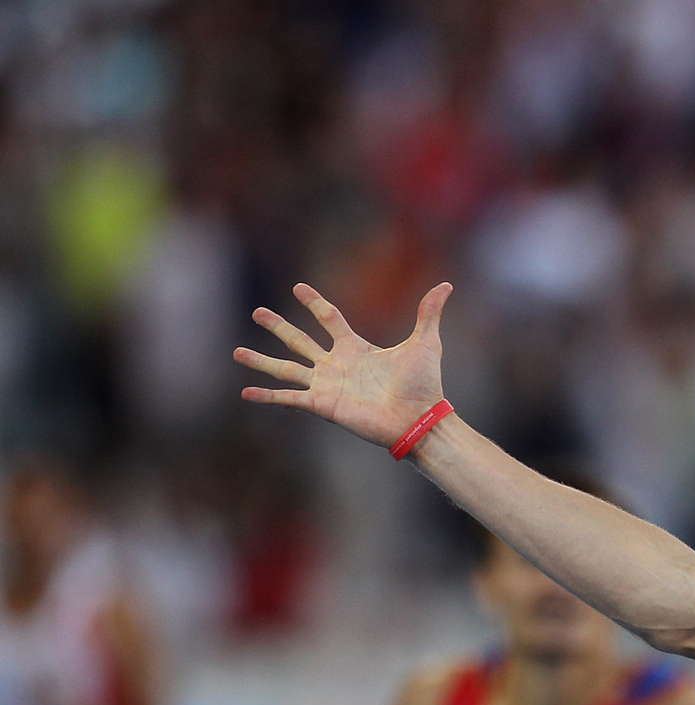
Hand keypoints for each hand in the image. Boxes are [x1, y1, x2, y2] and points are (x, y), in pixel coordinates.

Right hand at [237, 281, 453, 448]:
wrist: (420, 418)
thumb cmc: (424, 385)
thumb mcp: (426, 343)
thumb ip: (429, 313)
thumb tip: (447, 286)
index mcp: (356, 348)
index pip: (329, 318)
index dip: (314, 303)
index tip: (298, 288)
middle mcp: (337, 365)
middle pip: (300, 340)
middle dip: (278, 326)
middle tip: (257, 311)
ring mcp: (327, 384)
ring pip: (286, 368)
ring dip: (261, 360)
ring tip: (236, 352)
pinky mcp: (322, 404)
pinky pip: (289, 398)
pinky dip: (267, 396)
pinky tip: (245, 392)